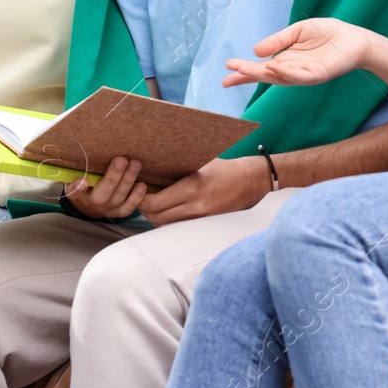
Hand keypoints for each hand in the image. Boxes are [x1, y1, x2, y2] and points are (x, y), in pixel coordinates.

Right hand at [65, 155, 147, 218]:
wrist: (90, 204)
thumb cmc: (85, 180)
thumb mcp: (76, 174)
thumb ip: (79, 165)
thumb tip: (84, 144)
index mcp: (77, 193)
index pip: (74, 192)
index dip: (77, 188)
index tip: (82, 181)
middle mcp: (92, 203)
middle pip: (101, 195)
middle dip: (113, 177)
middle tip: (121, 160)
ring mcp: (106, 209)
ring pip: (117, 199)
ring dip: (128, 182)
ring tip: (135, 164)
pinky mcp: (118, 212)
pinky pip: (128, 208)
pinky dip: (136, 198)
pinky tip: (142, 185)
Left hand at [139, 157, 268, 225]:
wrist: (249, 181)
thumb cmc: (223, 168)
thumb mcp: (199, 162)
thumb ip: (177, 169)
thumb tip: (151, 169)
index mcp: (192, 188)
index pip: (156, 203)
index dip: (142, 199)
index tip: (138, 190)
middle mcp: (196, 206)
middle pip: (157, 217)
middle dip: (145, 208)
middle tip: (140, 198)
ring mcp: (201, 217)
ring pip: (166, 224)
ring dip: (155, 216)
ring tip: (152, 204)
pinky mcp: (205, 223)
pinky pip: (179, 226)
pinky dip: (169, 220)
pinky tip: (167, 210)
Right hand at [223, 18, 374, 87]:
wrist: (353, 39)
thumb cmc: (327, 34)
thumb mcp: (297, 32)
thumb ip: (277, 41)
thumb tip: (255, 51)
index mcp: (285, 60)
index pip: (261, 67)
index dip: (244, 68)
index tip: (227, 68)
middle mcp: (292, 70)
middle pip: (265, 76)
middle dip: (246, 76)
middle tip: (226, 79)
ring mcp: (304, 75)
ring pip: (279, 78)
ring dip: (261, 74)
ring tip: (244, 69)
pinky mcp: (317, 75)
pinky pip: (298, 76)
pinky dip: (285, 72)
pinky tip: (272, 67)